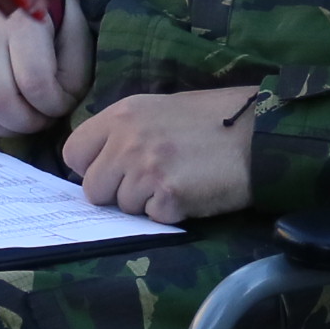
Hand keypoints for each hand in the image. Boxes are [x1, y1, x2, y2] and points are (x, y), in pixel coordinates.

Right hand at [0, 0, 91, 139]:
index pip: (34, 82)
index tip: (62, 103)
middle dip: (25, 123)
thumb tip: (54, 108)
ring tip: (19, 122)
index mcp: (22, 20)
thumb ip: (73, 74)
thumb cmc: (56, 22)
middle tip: (41, 120)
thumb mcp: (77, 39)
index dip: (53, 106)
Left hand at [61, 87, 257, 222]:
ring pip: (123, 207)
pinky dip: (170, 214)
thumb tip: (98, 165)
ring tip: (177, 181)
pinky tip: (190, 192)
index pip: (73, 152)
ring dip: (146, 203)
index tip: (111, 171)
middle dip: (117, 193)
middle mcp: (127, 140)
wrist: (257, 132)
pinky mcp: (169, 196)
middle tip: (149, 182)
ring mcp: (147, 168)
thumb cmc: (211, 120)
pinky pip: (152, 219)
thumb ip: (123, 133)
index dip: (90, 167)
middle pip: (93, 188)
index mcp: (121, 114)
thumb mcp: (158, 109)